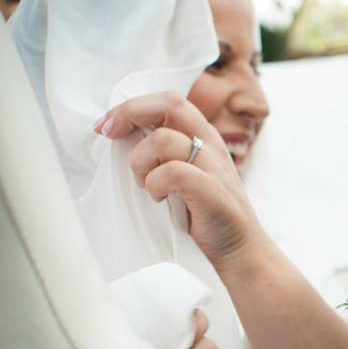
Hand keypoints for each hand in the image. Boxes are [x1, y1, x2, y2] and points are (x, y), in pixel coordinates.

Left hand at [94, 91, 268, 273]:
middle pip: (169, 104)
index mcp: (203, 136)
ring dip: (140, 162)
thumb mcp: (184, 174)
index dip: (132, 106)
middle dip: (129, 113)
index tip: (106, 126)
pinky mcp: (212, 190)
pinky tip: (158, 198)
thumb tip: (120, 136)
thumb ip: (163, 153)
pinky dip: (155, 184)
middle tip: (109, 135)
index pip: (168, 100)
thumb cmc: (204, 213)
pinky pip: (173, 172)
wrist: (239, 248)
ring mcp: (214, 166)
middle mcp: (210, 144)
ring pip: (162, 139)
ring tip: (146, 185)